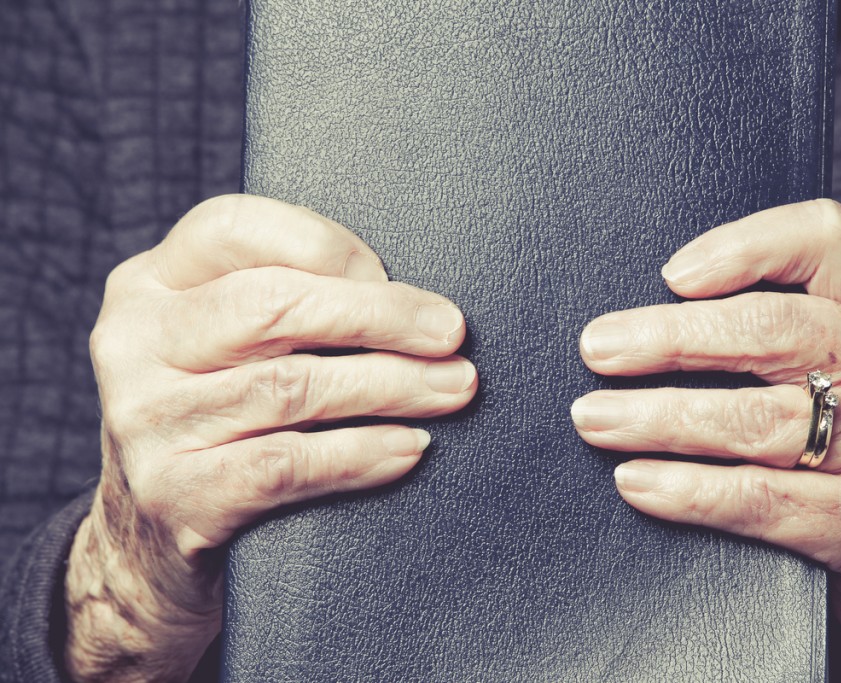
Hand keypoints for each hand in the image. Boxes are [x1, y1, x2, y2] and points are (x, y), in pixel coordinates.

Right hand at [65, 195, 476, 681]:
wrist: (154, 541)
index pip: (234, 227)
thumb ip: (288, 303)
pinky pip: (285, 464)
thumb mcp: (230, 345)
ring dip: (391, 385)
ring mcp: (145, 422)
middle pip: (271, 306)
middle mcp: (133, 343)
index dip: (326, 245)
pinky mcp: (173, 494)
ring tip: (455, 388)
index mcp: (149, 284)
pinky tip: (411, 448)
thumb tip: (413, 301)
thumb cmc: (225, 418)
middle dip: (379, 316)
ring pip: (290, 387)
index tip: (392, 275)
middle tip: (452, 333)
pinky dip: (360, 454)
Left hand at [571, 199, 840, 682]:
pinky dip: (688, 490)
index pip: (830, 241)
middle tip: (598, 348)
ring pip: (758, 419)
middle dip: (671, 338)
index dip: (745, 247)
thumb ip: (805, 334)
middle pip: (775, 330)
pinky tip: (636, 482)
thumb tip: (659, 320)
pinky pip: (762, 499)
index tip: (671, 273)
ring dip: (660, 417)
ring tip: (595, 417)